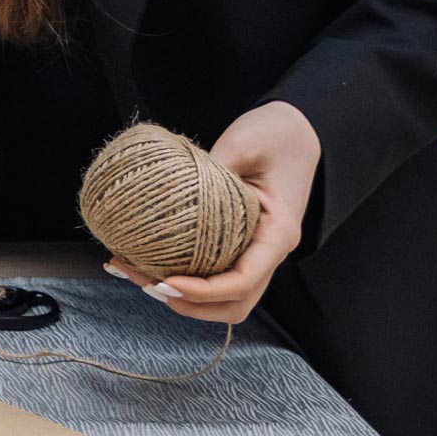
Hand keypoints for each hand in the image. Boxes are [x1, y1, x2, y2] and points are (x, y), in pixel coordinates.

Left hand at [103, 100, 319, 322]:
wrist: (296, 131)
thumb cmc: (277, 135)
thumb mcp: (245, 143)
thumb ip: (215, 169)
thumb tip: (176, 189)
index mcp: (277, 233)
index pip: (243, 282)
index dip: (204, 292)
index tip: (166, 281)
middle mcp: (269, 250)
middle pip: (235, 304)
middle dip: (191, 304)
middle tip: (147, 284)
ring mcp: (255, 251)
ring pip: (224, 296)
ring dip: (184, 297)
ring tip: (139, 276)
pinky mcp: (239, 244)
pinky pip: (215, 273)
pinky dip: (185, 277)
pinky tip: (149, 261)